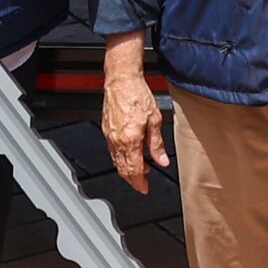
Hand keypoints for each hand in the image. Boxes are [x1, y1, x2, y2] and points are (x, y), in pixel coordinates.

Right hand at [100, 35, 159, 194]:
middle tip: (142, 183)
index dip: (140, 183)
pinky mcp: (106, 129)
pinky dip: (120, 157)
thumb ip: (157, 144)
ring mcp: (109, 135)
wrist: (121, 79)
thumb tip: (162, 161)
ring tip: (139, 169)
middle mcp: (117, 140)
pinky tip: (129, 154)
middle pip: (122, 169)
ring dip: (127, 168)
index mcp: (130, 140)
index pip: (134, 170)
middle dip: (132, 179)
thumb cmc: (137, 94)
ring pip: (116, 161)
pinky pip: (112, 150)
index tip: (145, 188)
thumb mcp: (155, 120)